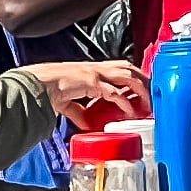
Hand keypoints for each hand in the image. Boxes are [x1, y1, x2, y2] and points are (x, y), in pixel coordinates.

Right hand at [26, 60, 145, 124]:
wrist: (38, 85)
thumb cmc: (49, 89)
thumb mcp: (68, 102)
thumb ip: (79, 111)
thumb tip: (85, 124)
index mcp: (92, 69)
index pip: (120, 67)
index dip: (134, 76)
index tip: (143, 89)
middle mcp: (96, 68)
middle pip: (129, 67)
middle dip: (144, 80)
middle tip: (152, 95)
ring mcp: (95, 73)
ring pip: (128, 76)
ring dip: (140, 90)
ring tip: (146, 104)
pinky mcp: (92, 82)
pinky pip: (115, 93)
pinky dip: (125, 104)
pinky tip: (130, 113)